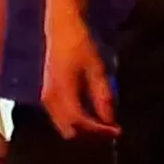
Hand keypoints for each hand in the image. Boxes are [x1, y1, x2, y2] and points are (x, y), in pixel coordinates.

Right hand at [41, 21, 117, 139]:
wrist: (60, 29)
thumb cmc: (79, 44)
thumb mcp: (96, 67)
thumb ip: (102, 95)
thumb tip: (109, 119)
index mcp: (62, 90)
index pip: (79, 120)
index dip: (98, 130)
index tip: (116, 130)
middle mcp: (50, 98)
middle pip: (69, 129)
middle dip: (90, 134)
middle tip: (110, 129)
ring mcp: (47, 98)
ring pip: (64, 126)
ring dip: (83, 128)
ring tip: (103, 123)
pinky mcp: (48, 96)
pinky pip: (61, 118)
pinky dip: (76, 121)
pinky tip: (91, 114)